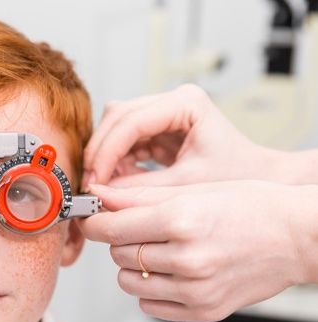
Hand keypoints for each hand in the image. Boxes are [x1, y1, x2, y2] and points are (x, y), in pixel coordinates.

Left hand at [78, 181, 317, 321]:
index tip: (93, 219)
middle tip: (140, 229)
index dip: (94, 223)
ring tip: (158, 250)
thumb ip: (139, 196)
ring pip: (128, 282)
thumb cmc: (252, 206)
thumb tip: (99, 196)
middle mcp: (187, 258)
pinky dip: (150, 290)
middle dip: (120, 240)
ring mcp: (196, 290)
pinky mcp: (204, 311)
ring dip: (133, 266)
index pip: (110, 229)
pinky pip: (149, 306)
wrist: (298, 237)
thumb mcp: (194, 189)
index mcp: (181, 220)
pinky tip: (170, 272)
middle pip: (117, 254)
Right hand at [82, 84, 279, 189]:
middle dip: (100, 150)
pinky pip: (124, 142)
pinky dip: (115, 162)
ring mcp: (163, 115)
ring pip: (115, 127)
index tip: (94, 178)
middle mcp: (172, 102)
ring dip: (105, 156)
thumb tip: (101, 193)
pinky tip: (115, 182)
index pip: (132, 120)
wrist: (259, 179)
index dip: (107, 150)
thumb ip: (141, 189)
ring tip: (101, 185)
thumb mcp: (187, 185)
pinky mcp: (157, 131)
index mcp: (186, 103)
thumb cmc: (237, 176)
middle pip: (117, 117)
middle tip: (90, 182)